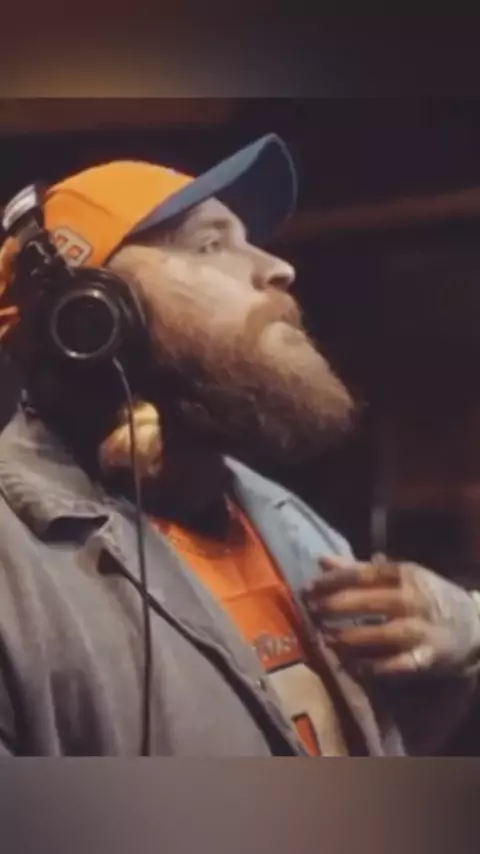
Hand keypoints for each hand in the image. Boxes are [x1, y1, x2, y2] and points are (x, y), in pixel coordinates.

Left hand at [302, 554, 479, 678]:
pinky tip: (352, 666)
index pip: (362, 574)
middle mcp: (413, 600)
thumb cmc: (426, 595)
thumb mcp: (398, 575)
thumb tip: (321, 561)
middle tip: (311, 611)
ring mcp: (421, 630)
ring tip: (326, 638)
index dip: (332, 581)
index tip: (308, 588)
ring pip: (381, 634)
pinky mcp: (426, 658)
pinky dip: (373, 667)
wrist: (473, 624)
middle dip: (335, 607)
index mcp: (405, 574)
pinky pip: (397, 665)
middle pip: (368, 602)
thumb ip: (359, 569)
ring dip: (349, 637)